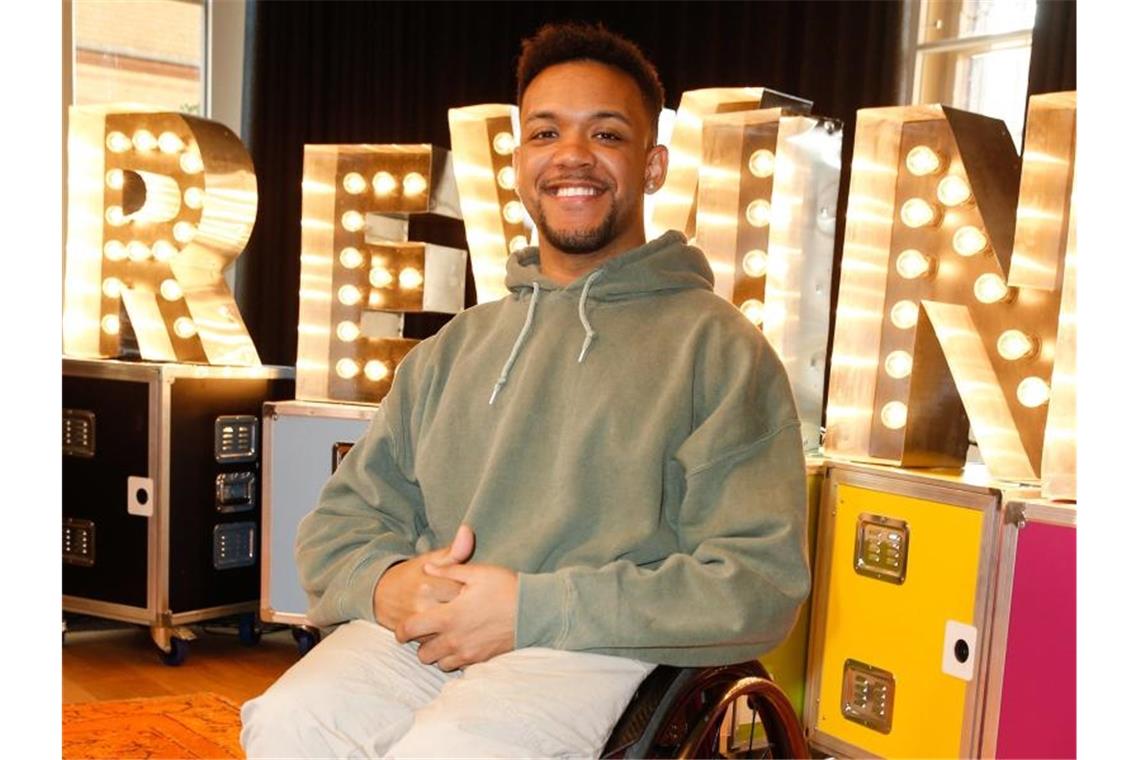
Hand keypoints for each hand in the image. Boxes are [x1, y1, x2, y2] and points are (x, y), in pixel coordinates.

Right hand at [372, 525, 474, 630]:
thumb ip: (454, 550)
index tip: (474, 588)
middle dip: (467, 609)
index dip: (473, 590)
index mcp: (430, 582)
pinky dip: (447, 636)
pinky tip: (450, 628)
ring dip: (459, 625)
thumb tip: (468, 530)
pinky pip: (439, 641)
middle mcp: (423, 605)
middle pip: (460, 612)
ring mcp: (418, 624)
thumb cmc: (411, 575)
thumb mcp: (430, 560)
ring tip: (459, 615)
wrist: (379, 595)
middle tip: (468, 604)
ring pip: (451, 630)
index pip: (464, 589)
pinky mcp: (414, 638)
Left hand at [396, 562, 518, 671]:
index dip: (401, 630)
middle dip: (421, 643)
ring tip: (447, 636)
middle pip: (422, 654)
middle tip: (430, 629)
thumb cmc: (506, 588)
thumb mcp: (477, 572)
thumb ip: (449, 569)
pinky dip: (456, 658)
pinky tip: (464, 642)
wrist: (536, 612)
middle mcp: (454, 640)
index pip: (411, 630)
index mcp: (449, 617)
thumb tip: (427, 567)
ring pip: (439, 663)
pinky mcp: (481, 661)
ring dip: (438, 652)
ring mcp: (468, 654)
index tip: (402, 627)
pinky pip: (459, 667)